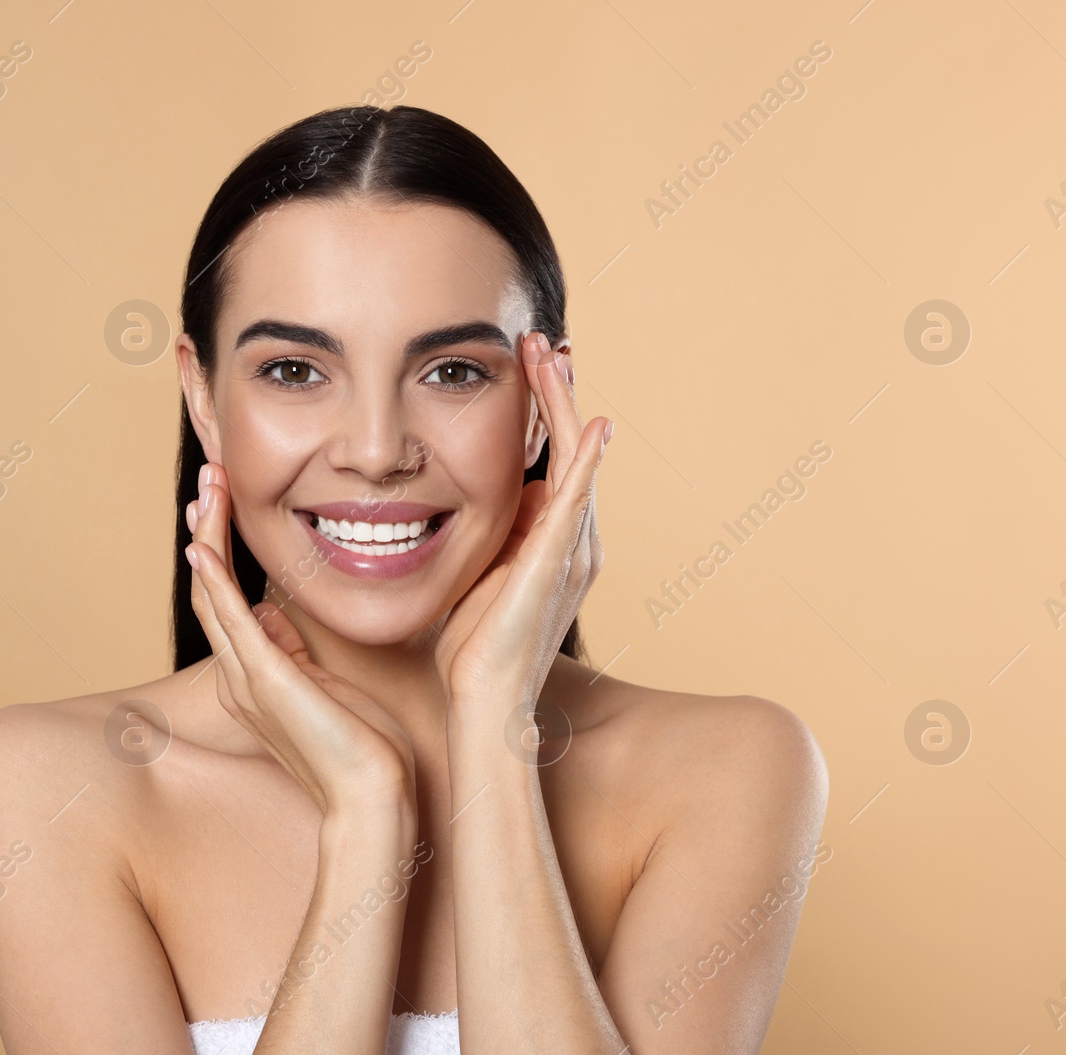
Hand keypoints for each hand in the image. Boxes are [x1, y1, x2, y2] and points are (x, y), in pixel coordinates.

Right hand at [186, 462, 416, 820]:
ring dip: (206, 537)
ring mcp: (247, 678)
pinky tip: (202, 545)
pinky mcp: (266, 680)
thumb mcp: (323, 685)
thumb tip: (276, 616)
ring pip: (211, 594)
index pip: (225, 598)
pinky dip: (214, 580)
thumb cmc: (362, 748)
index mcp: (254, 673)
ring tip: (205, 488)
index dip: (218, 547)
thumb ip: (294, 652)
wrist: (371, 796)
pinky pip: (230, 620)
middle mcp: (239, 674)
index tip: (220, 502)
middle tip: (206, 477)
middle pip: (208, 588)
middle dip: (205, 529)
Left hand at [433, 330, 612, 709]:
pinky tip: (592, 423)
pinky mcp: (558, 563)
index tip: (528, 367)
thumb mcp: (480, 578)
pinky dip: (586, 461)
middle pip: (573, 449)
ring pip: (578, 461)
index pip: (554, 461)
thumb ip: (491, 540)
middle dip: (557, 394)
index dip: (544, 414)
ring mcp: (572, 552)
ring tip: (552, 355)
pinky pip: (578, 501)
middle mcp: (574, 542)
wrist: (484, 701)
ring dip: (566, 406)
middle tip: (543, 342)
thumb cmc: (473, 651)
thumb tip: (487, 503)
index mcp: (553, 544)